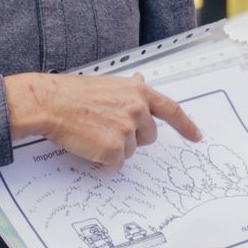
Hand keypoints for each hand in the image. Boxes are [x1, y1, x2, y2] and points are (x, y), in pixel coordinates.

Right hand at [4, 71, 200, 169]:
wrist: (50, 103)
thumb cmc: (73, 93)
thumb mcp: (108, 84)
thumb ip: (129, 89)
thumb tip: (141, 82)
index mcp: (138, 92)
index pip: (171, 110)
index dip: (186, 125)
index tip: (196, 136)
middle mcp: (137, 110)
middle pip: (149, 137)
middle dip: (133, 138)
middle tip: (107, 129)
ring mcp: (127, 130)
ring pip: (131, 152)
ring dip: (114, 148)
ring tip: (93, 133)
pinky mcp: (114, 149)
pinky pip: (115, 165)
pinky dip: (103, 162)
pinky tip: (89, 146)